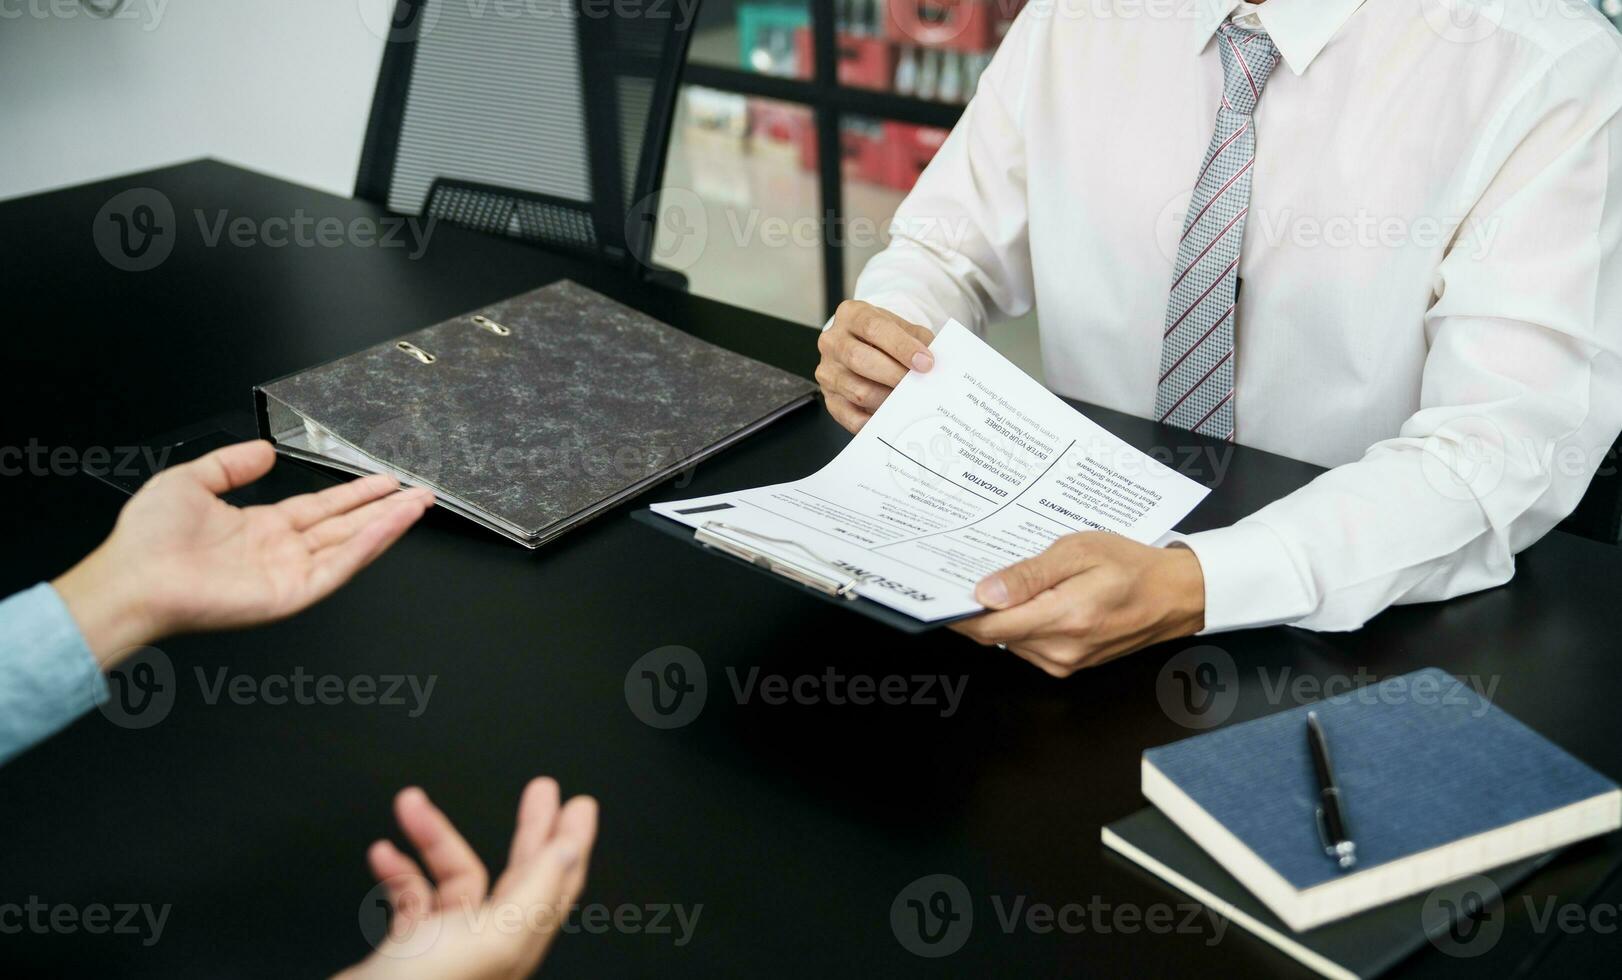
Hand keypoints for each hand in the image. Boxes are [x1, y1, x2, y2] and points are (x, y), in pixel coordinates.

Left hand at [52, 439, 432, 665]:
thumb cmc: (148, 539)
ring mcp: (290, 574)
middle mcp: (281, 552)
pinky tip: (388, 527)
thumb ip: (230, 464)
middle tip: (420, 494)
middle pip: (347, 526)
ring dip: (387, 524)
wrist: (134, 576)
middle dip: (385, 509)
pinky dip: (366, 547)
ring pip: (351, 545)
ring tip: (418, 505)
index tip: (385, 480)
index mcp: (261, 528)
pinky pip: (337, 567)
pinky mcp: (292, 593)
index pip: (323, 509)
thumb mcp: (190, 481)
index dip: (356, 493)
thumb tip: (264, 449)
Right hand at [338, 779, 599, 979]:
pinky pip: (411, 897)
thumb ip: (534, 892)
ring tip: (412, 804)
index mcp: (515, 942)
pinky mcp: (407, 952)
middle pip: (521, 875)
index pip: (557, 884)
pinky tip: (384, 853)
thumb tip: (570, 850)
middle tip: (544, 790)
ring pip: (456, 878)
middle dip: (531, 829)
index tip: (582, 806)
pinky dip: (398, 872)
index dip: (572, 842)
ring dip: (434, 839)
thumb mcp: (491, 938)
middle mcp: (488, 945)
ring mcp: (448, 947)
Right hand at [815, 300, 934, 432]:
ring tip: (908, 401)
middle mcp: (832, 341)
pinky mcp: (829, 398)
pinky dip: (874, 421)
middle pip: (858, 358)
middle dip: (894, 375)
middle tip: (918, 385)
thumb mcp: (903, 328)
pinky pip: (850, 416)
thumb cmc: (886, 338)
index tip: (926, 363)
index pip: (873, 328)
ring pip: (857, 391)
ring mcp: (827, 371)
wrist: (864, 347)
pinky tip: (891, 417)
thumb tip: (936, 364)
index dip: (901, 346)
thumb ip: (919, 341)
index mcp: (851, 315)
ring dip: (887, 400)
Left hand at [952, 533, 1206, 676]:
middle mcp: (1060, 650)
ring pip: (1009, 641)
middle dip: (977, 608)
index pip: (987, 627)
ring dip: (1000, 615)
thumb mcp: (1079, 552)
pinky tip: (1030, 598)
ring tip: (1008, 580)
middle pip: (994, 634)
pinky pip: (1028, 645)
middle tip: (966, 572)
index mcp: (1063, 619)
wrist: (1175, 596)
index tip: (938, 590)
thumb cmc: (1132, 567)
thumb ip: (1029, 575)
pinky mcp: (1068, 664)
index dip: (957, 612)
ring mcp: (1064, 662)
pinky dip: (1021, 624)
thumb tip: (986, 593)